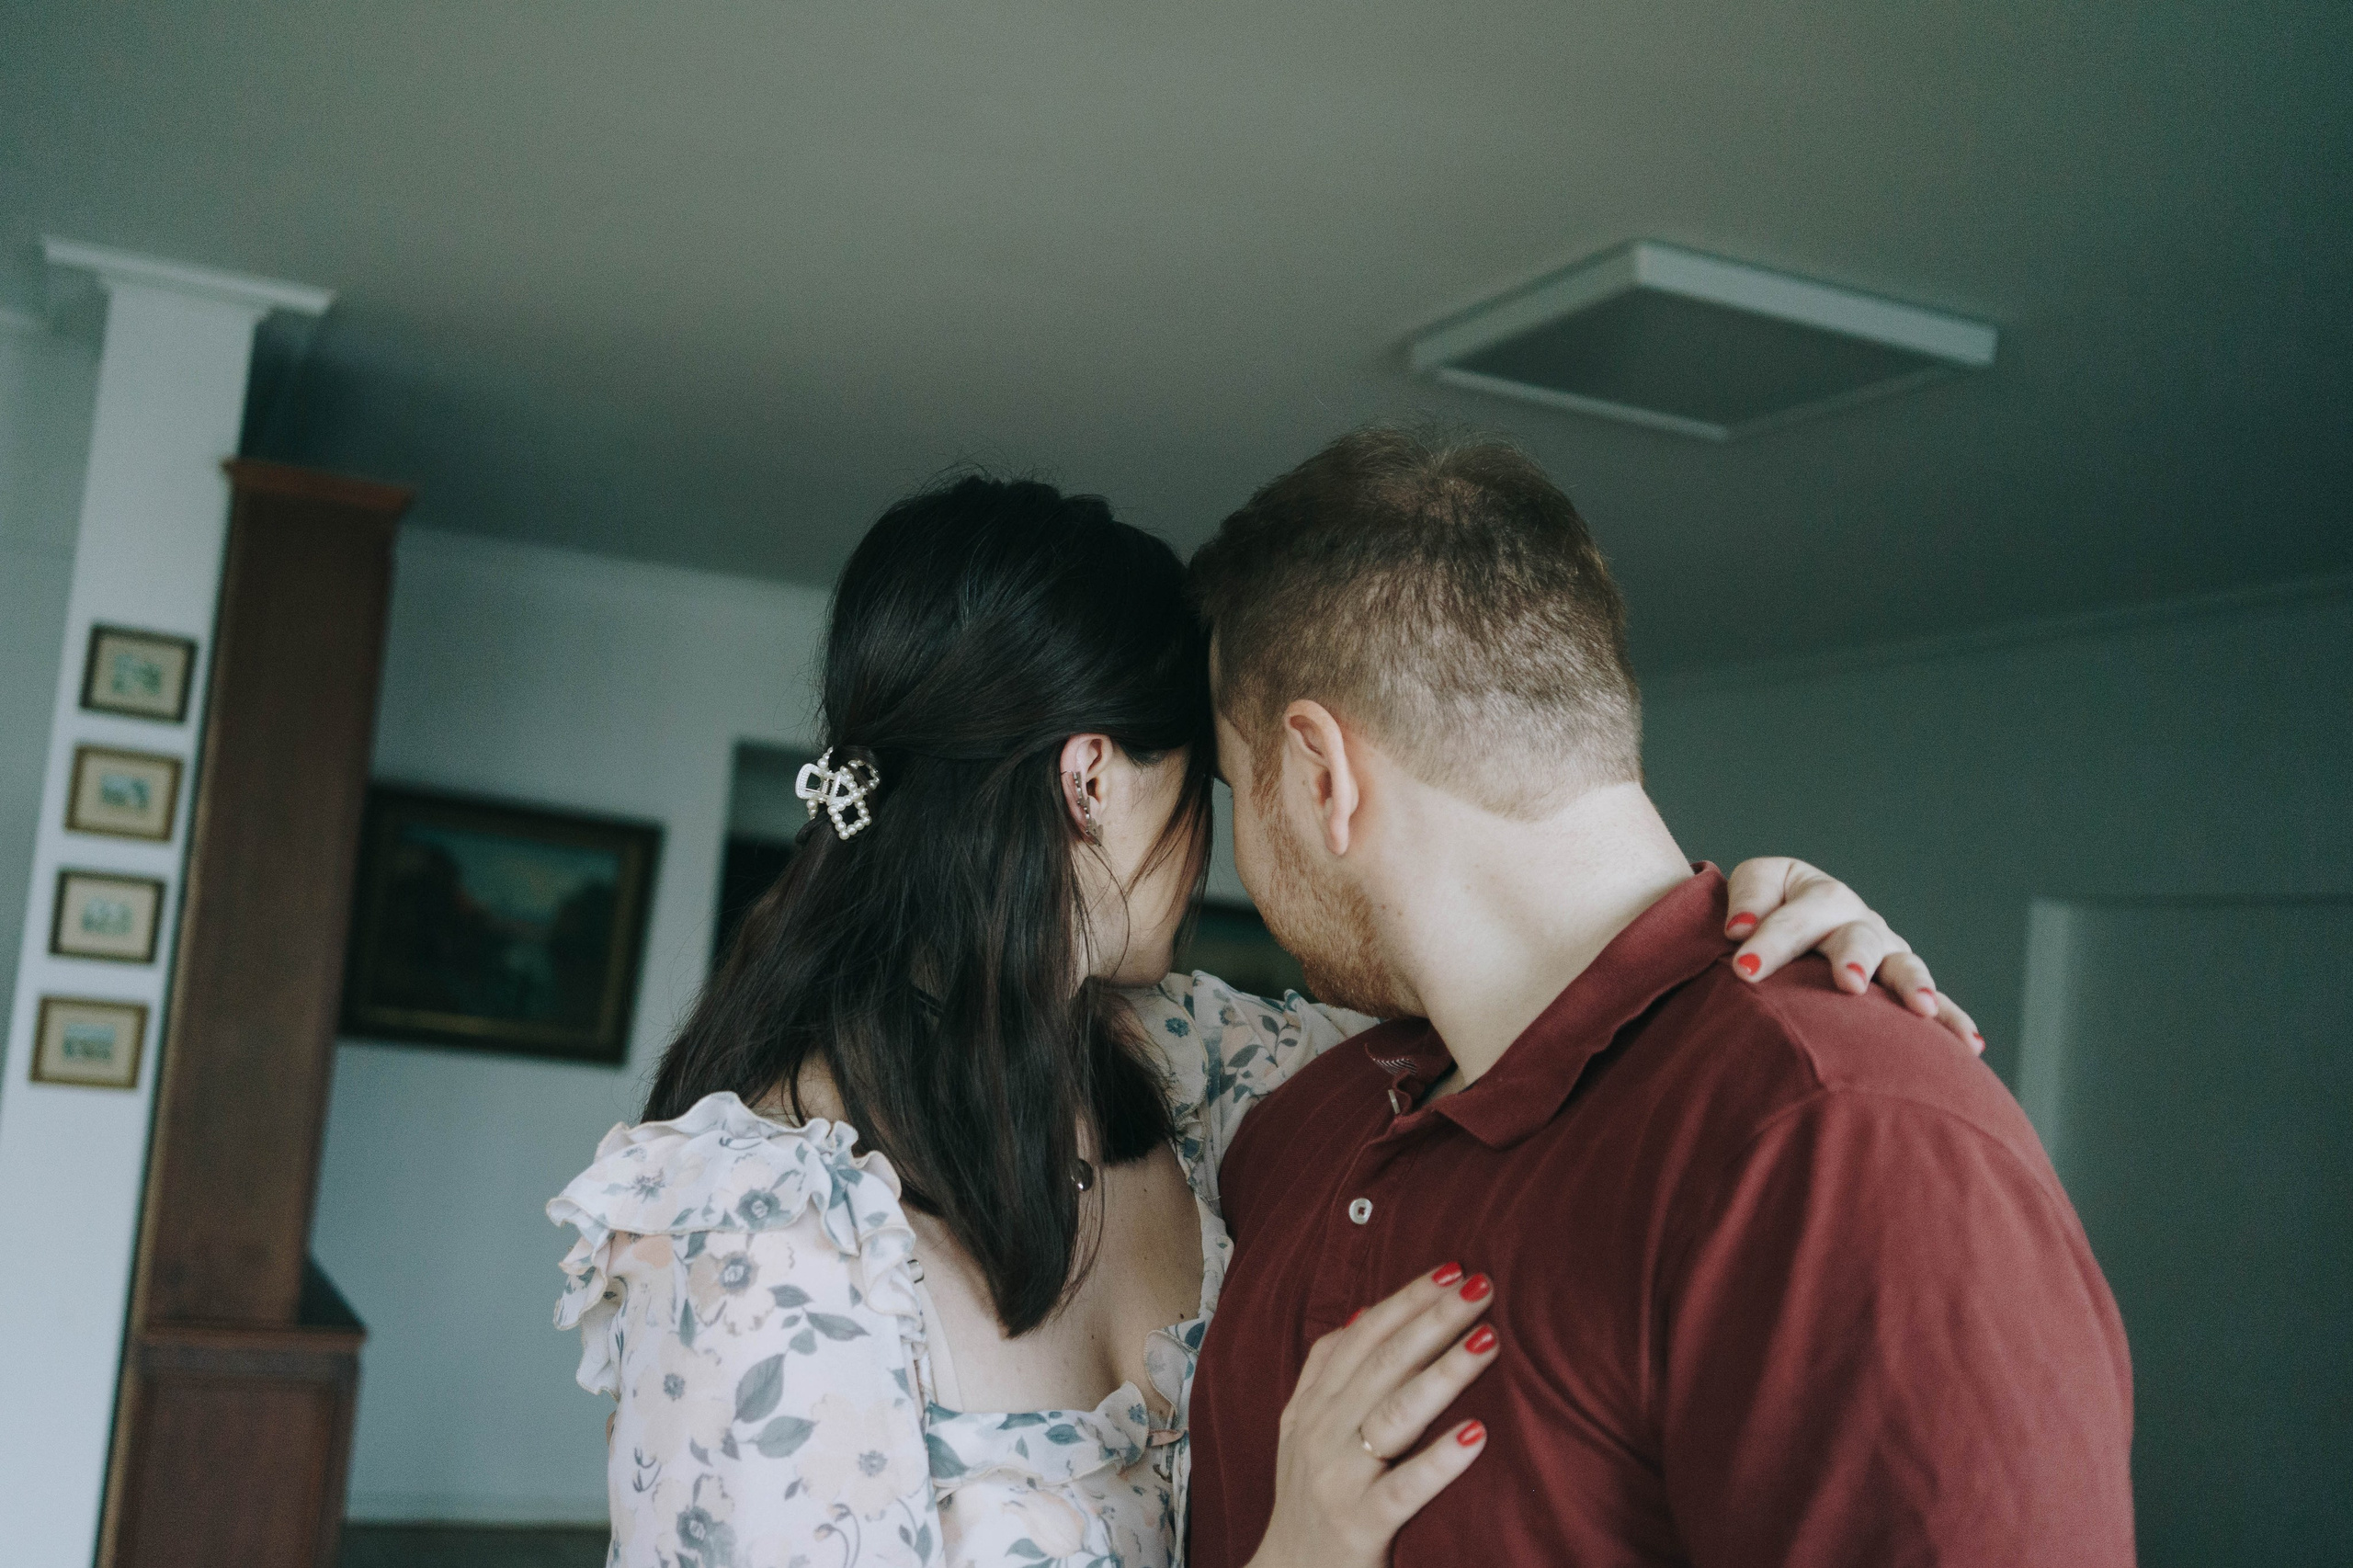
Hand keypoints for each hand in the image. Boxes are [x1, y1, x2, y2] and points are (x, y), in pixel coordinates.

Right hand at [1245, 1263, 1498, 1567]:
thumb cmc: (1311, 1497)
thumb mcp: (1304, 1429)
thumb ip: (1326, 1373)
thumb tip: (1364, 1313)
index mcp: (1314, 1404)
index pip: (1362, 1335)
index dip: (1406, 1299)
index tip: (1452, 1269)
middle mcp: (1322, 1432)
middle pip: (1383, 1362)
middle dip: (1434, 1319)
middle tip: (1482, 1287)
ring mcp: (1339, 1477)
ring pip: (1395, 1413)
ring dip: (1444, 1373)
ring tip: (1488, 1342)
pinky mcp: (1360, 1524)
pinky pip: (1406, 1488)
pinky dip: (1440, 1460)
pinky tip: (1477, 1435)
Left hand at [1723, 857, 1983, 1054]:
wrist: (1790, 918)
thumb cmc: (1764, 908)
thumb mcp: (1754, 888)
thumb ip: (1746, 901)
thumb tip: (1740, 930)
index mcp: (1816, 895)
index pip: (1794, 917)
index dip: (1771, 941)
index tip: (1744, 968)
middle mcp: (1858, 921)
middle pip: (1857, 936)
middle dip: (1854, 958)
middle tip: (1848, 982)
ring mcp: (1886, 952)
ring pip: (1903, 966)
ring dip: (1913, 985)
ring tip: (1920, 1008)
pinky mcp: (1901, 984)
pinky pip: (1933, 1003)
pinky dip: (1952, 1020)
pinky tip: (1971, 1044)